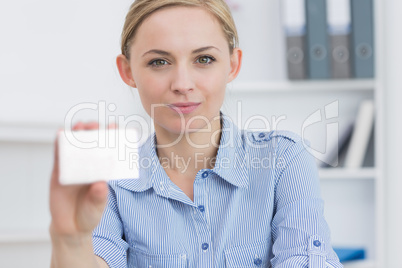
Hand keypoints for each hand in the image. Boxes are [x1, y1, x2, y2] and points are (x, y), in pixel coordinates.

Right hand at [49, 122, 108, 237]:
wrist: (70, 227)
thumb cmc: (89, 215)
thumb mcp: (97, 207)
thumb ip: (98, 197)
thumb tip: (101, 185)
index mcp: (102, 171)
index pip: (108, 151)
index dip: (111, 138)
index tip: (113, 127)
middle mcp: (89, 167)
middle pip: (91, 145)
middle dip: (93, 132)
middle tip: (94, 126)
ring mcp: (73, 168)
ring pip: (74, 147)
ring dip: (76, 134)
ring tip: (79, 126)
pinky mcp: (59, 172)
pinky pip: (59, 156)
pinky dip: (59, 144)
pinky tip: (60, 134)